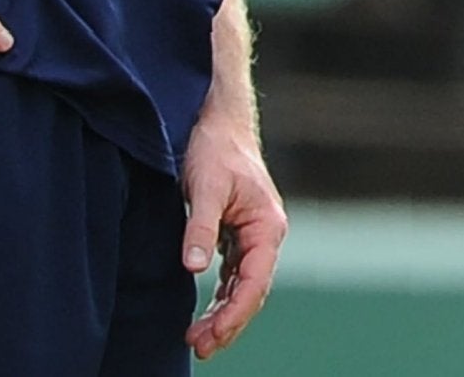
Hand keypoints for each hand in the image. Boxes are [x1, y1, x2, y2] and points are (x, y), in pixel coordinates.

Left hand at [180, 105, 286, 358]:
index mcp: (268, 225)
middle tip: (198, 347)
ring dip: (223, 313)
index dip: (234, 314)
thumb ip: (201, 227)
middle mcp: (266, 234)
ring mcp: (253, 234)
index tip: (210, 337)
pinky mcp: (237, 231)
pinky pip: (233, 273)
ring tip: (197, 338)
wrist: (217, 116)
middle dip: (228, 323)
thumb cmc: (215, 146)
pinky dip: (221, 294)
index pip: (255, 282)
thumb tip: (195, 269)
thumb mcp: (206, 185)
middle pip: (251, 290)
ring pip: (242, 285)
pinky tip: (205, 310)